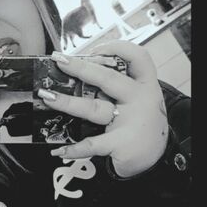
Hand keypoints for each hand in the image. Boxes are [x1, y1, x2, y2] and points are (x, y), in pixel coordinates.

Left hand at [39, 41, 168, 177]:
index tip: (94, 49)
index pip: (138, 57)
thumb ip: (116, 86)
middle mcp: (139, 100)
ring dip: (68, 103)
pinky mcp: (122, 144)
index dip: (116, 48)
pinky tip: (59, 150)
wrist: (158, 158)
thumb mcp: (138, 99)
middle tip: (60, 61)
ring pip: (94, 108)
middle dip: (80, 68)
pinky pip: (93, 144)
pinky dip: (75, 148)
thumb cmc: (141, 122)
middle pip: (108, 79)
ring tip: (48, 97)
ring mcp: (131, 122)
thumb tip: (80, 70)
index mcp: (144, 85)